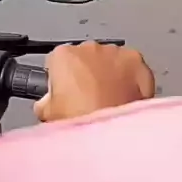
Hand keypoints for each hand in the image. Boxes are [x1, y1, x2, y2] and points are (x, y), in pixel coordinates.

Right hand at [34, 41, 154, 121]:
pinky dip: (131, 78)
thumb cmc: (81, 121)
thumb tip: (46, 102)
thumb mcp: (47, 115)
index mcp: (63, 55)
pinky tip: (127, 96)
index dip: (61, 78)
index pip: (57, 61)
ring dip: (110, 74)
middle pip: (85, 57)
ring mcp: (115, 52)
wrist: (112, 133)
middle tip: (90, 99)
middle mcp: (90, 48)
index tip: (66, 92)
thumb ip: (44, 101)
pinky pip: (132, 67)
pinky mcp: (137, 61)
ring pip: (110, 59)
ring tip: (109, 100)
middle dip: (87, 73)